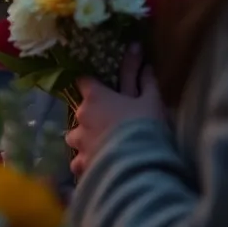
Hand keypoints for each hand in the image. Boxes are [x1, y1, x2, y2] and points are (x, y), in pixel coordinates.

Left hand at [65, 45, 165, 176]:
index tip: (100, 89)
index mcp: (95, 97)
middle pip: (80, 111)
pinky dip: (85, 164)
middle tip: (110, 125)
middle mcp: (81, 116)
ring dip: (84, 140)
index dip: (91, 84)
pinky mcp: (81, 164)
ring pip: (75, 137)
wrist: (140, 164)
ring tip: (100, 148)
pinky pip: (78, 163)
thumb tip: (143, 58)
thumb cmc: (145, 126)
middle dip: (92, 116)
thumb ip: (145, 81)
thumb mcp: (151, 101)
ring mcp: (78, 141)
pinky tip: (96, 168)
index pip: (83, 81)